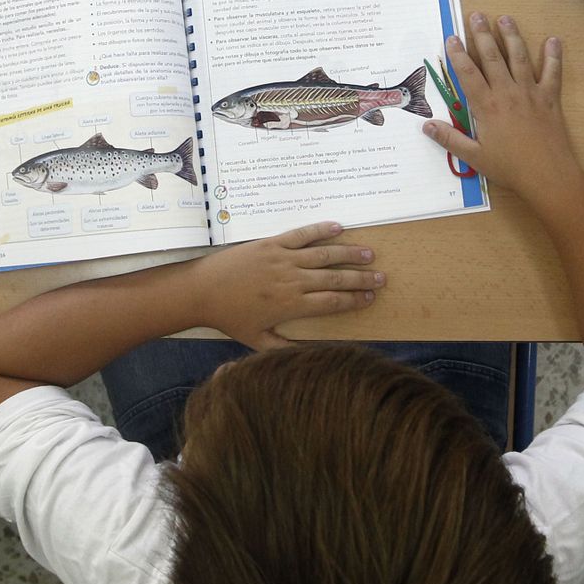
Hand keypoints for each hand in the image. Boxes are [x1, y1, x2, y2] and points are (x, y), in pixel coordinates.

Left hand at [192, 221, 382, 349]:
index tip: (371, 297)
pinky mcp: (271, 243)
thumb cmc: (229, 317)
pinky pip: (301, 234)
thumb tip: (310, 356)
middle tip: (381, 276)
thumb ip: (284, 348)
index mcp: (291, 305)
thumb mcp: (257, 340)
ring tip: (369, 253)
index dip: (354, 299)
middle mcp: (292, 280)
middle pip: (335, 278)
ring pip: (324, 255)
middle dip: (360, 278)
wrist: (201, 290)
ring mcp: (282, 259)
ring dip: (349, 253)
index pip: (332, 302)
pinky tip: (338, 227)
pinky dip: (320, 229)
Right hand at [423, 12, 581, 202]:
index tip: (451, 37)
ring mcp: (530, 92)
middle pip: (492, 57)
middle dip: (482, 35)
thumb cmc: (510, 168)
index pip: (468, 74)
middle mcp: (507, 92)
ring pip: (519, 57)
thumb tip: (426, 126)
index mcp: (486, 106)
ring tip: (505, 19)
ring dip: (512, 36)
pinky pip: (552, 72)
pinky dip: (553, 55)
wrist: (548, 175)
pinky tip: (553, 39)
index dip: (458, 54)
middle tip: (476, 15)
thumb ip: (450, 139)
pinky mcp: (550, 98)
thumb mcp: (474, 157)